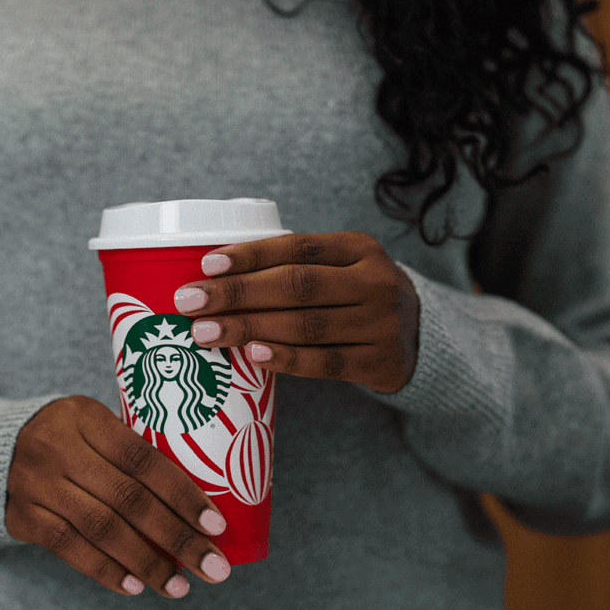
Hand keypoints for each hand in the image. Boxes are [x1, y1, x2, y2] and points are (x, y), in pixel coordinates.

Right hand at [5, 396, 230, 597]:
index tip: (217, 525)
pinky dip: (105, 570)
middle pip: (128, 499)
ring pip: (101, 528)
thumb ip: (132, 452)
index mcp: (84, 416)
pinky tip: (135, 586)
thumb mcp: (93, 425)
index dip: (182, 493)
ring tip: (180, 586)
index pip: (143, 458)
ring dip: (146, 563)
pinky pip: (69, 548)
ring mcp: (36, 483)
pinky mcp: (22, 516)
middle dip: (177, 538)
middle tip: (213, 568)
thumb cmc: (67, 438)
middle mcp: (57, 447)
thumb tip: (198, 503)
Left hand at [173, 232, 419, 394]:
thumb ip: (296, 269)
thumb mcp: (341, 269)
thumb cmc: (356, 298)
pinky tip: (253, 355)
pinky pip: (324, 362)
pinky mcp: (380, 362)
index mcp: (360, 248)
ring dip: (249, 329)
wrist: (420, 339)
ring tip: (205, 333)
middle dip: (237, 294)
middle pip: (296, 286)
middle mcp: (375, 281)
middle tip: (190, 303)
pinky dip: (286, 359)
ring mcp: (381, 324)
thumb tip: (211, 277)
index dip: (250, 256)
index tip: (206, 266)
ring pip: (305, 325)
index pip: (298, 247)